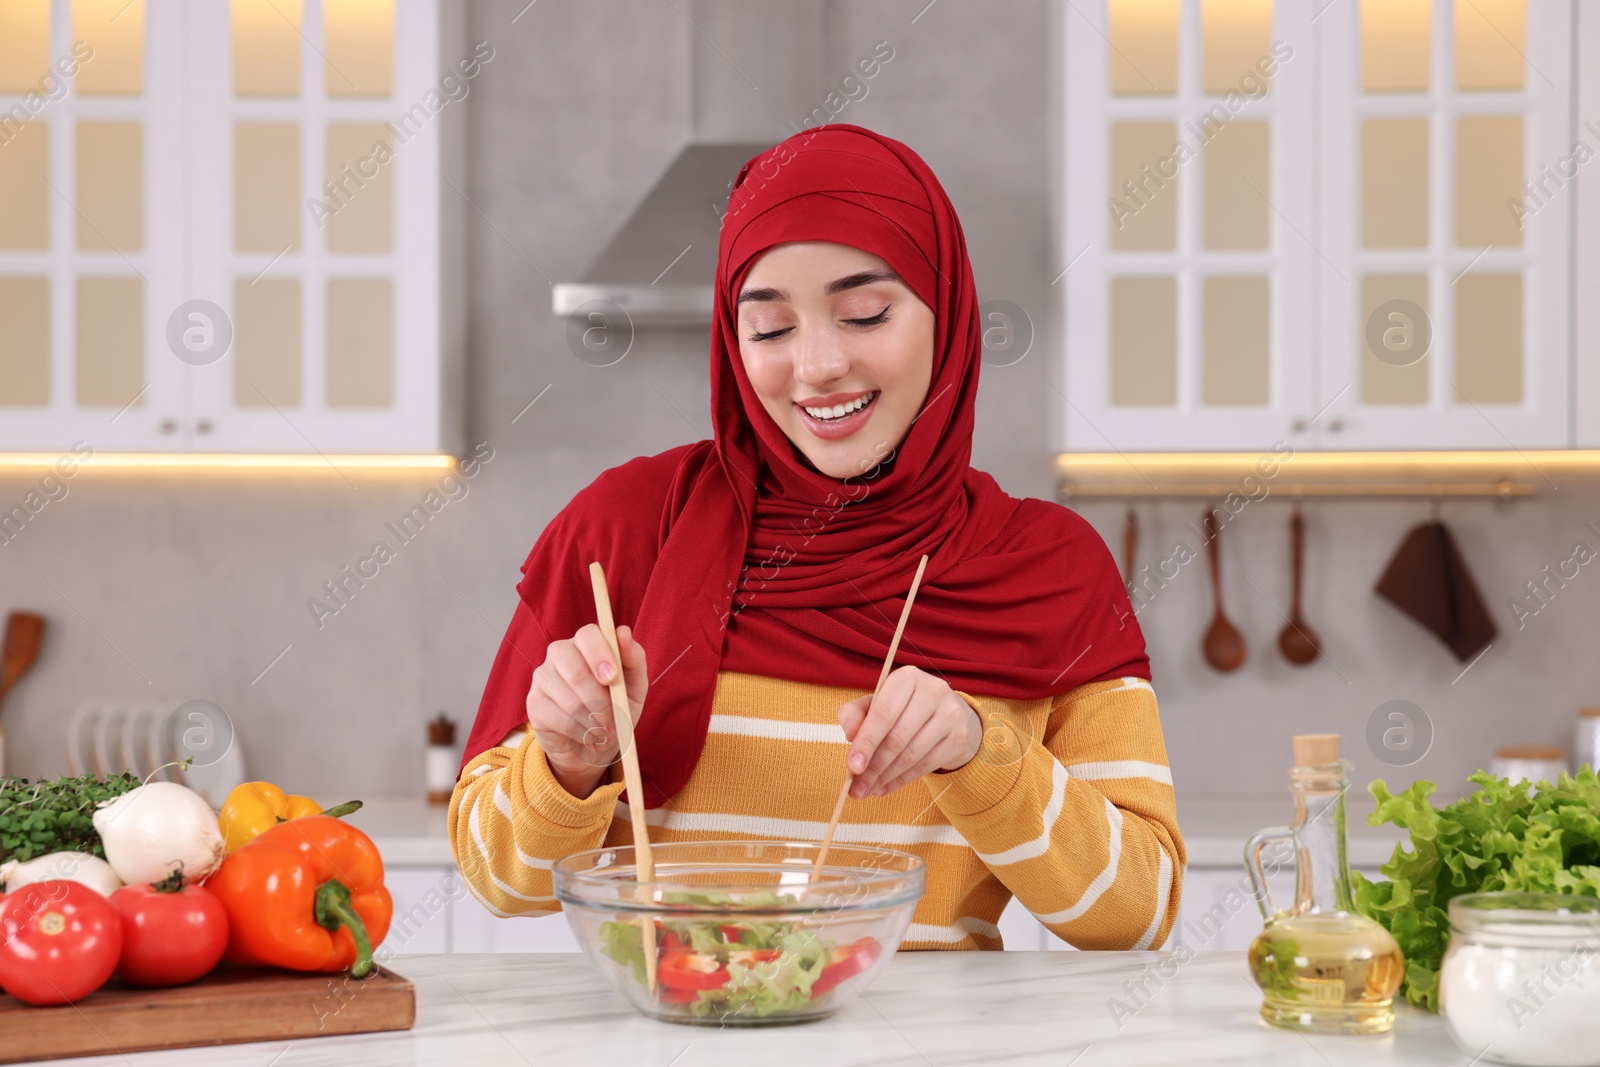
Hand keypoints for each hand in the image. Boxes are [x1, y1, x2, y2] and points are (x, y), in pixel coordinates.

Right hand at [527, 623, 647, 798]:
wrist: (594, 744)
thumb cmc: (616, 707)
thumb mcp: (634, 685)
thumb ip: (633, 658)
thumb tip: (623, 632)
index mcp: (586, 642)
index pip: (588, 635)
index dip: (600, 655)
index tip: (612, 679)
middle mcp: (560, 652)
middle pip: (575, 670)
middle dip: (599, 700)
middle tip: (614, 721)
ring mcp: (543, 676)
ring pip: (568, 698)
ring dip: (593, 721)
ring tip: (605, 732)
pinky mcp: (534, 702)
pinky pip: (557, 717)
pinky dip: (579, 731)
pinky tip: (588, 735)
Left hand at [837, 665, 981, 798]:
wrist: (951, 716)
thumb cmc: (904, 709)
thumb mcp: (878, 703)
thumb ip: (855, 713)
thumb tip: (850, 734)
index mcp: (907, 678)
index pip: (883, 713)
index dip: (866, 742)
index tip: (852, 767)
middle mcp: (933, 691)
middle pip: (897, 738)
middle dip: (873, 767)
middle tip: (856, 789)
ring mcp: (951, 715)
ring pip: (911, 755)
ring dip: (885, 777)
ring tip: (867, 790)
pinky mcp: (961, 738)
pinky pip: (925, 765)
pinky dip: (901, 780)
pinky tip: (885, 788)